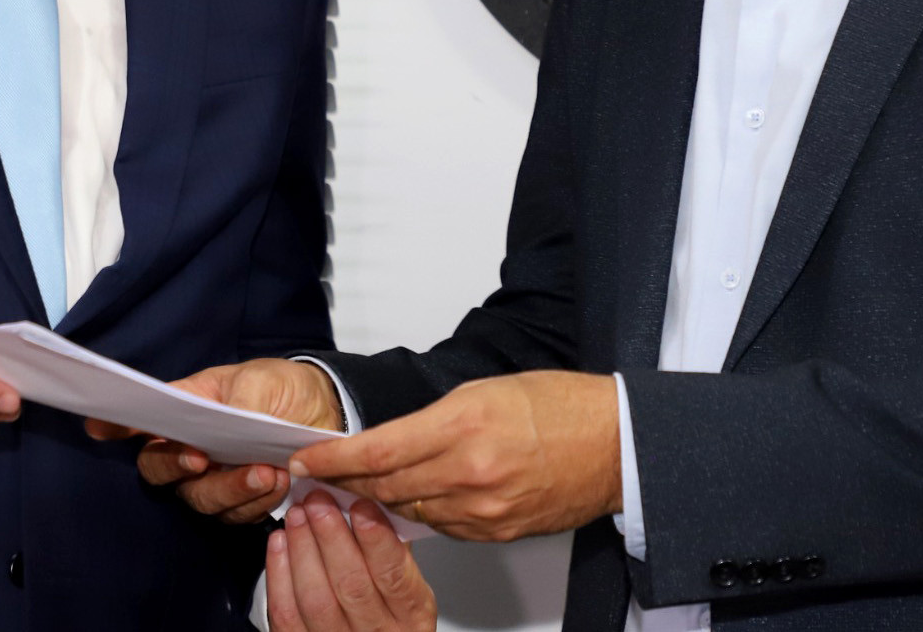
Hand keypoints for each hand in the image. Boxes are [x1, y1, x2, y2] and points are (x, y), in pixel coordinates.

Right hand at [83, 357, 344, 523]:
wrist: (323, 410)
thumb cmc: (279, 388)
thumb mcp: (258, 381)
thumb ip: (236, 404)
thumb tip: (225, 422)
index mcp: (184, 413)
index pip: (141, 422)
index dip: (116, 426)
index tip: (99, 426)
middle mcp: (188, 451)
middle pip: (159, 472)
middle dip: (176, 468)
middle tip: (201, 459)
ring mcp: (212, 481)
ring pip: (200, 499)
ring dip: (230, 489)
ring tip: (265, 471)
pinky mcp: (241, 504)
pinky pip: (236, 515)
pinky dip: (256, 502)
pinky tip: (278, 481)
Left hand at [267, 491, 437, 631]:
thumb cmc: (392, 614)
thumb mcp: (409, 583)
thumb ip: (395, 547)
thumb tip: (374, 499)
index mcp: (410, 613)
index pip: (394, 576)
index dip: (376, 539)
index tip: (360, 504)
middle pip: (351, 585)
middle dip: (331, 536)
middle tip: (318, 499)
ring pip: (316, 599)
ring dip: (303, 549)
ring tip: (297, 514)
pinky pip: (287, 614)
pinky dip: (279, 574)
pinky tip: (279, 543)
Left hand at [286, 370, 618, 542]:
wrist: (615, 444)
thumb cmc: (561, 407)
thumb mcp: (486, 391)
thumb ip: (434, 419)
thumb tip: (394, 440)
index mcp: (464, 425)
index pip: (378, 450)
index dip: (333, 459)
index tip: (307, 460)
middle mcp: (470, 472)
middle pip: (384, 486)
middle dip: (345, 481)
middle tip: (319, 475)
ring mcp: (483, 509)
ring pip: (408, 510)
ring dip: (378, 499)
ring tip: (357, 487)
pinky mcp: (495, 532)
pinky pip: (441, 526)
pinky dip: (421, 512)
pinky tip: (412, 498)